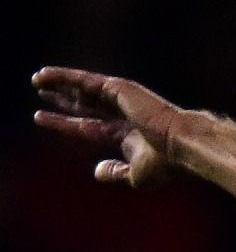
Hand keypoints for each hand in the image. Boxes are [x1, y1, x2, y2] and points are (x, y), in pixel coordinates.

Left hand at [32, 67, 184, 187]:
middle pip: (85, 105)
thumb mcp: (135, 176)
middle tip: (43, 93)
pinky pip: (85, 81)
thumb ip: (115, 173)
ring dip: (59, 84)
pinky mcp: (119, 88)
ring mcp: (121, 100)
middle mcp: (123, 115)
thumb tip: (96, 171)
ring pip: (83, 90)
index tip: (41, 118)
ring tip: (37, 80)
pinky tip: (45, 75)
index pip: (88, 127)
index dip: (64, 123)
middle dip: (64, 100)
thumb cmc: (166, 164)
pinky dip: (64, 77)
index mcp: (127, 135)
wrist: (182, 146)